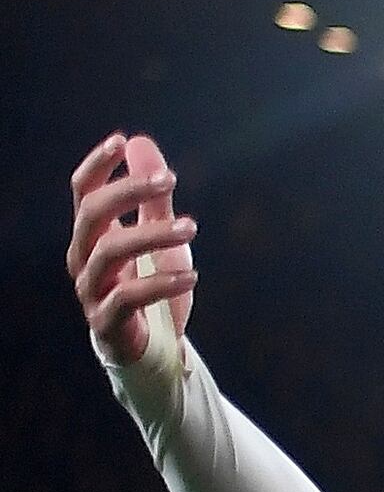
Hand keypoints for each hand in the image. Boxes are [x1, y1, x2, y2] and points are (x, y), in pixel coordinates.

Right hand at [66, 131, 197, 371]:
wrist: (153, 349)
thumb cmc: (150, 287)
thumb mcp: (157, 238)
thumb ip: (152, 198)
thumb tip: (141, 143)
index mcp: (91, 235)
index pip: (82, 191)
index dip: (97, 165)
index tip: (121, 141)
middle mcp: (83, 258)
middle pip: (92, 214)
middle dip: (129, 192)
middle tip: (170, 182)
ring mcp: (91, 290)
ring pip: (110, 251)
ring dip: (153, 234)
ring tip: (192, 228)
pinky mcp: (107, 321)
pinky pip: (128, 296)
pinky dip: (161, 283)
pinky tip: (192, 275)